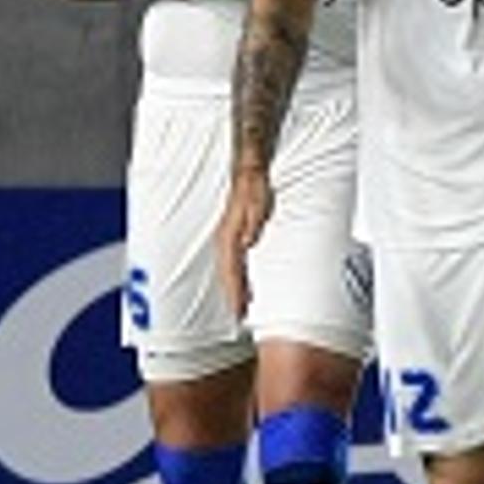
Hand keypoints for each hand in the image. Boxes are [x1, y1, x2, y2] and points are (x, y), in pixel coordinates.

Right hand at [216, 161, 272, 314]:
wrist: (248, 169)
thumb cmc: (253, 184)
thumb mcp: (256, 199)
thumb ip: (252, 219)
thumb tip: (248, 241)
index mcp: (230, 233)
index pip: (232, 268)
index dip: (236, 290)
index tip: (239, 309)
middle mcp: (226, 237)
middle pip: (228, 273)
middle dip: (234, 294)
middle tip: (240, 313)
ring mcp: (228, 236)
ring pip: (229, 268)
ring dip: (234, 286)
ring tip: (242, 303)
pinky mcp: (233, 233)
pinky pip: (233, 260)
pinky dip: (237, 274)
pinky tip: (244, 280)